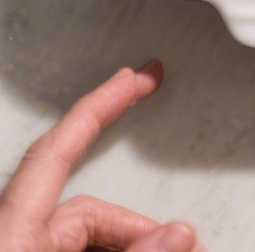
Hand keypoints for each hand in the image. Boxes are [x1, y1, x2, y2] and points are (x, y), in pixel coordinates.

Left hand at [0, 61, 201, 251]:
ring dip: (128, 241)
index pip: (60, 145)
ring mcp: (18, 251)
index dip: (102, 104)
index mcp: (13, 227)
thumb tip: (177, 234)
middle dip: (137, 219)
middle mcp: (12, 234)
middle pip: (84, 206)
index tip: (135, 77)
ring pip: (79, 233)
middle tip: (181, 238)